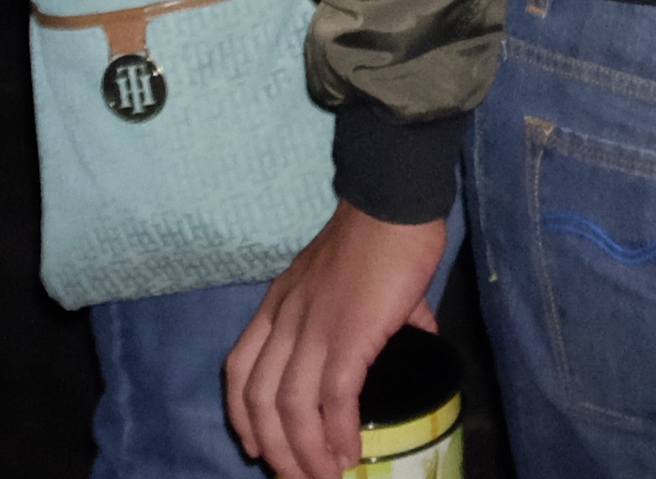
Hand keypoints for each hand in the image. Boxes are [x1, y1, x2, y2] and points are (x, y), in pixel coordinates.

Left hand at [224, 199, 446, 473]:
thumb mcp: (346, 283)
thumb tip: (416, 340)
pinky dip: (338, 431)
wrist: (393, 204)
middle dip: (276, 450)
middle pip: (259, 399)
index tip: (257, 449)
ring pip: (291, 405)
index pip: (239, 369)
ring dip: (305, 452)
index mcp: (278, 306)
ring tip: (325, 477)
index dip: (242, 416)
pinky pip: (334, 395)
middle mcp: (286, 318)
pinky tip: (350, 453)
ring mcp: (314, 324)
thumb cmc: (378, 238)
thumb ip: (368, 319)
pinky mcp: (349, 331)